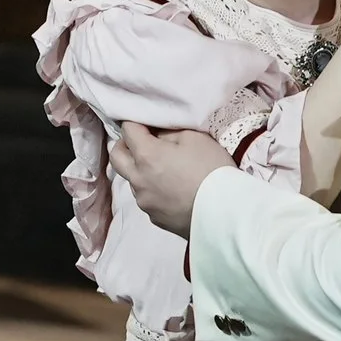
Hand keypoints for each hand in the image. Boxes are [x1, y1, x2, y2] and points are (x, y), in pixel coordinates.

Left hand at [107, 124, 231, 237]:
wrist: (224, 213)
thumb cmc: (212, 170)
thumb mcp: (195, 138)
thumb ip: (169, 132)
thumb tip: (156, 134)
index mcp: (146, 156)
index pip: (128, 130)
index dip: (136, 122)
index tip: (148, 123)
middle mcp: (138, 179)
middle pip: (116, 157)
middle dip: (124, 145)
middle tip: (141, 141)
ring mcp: (144, 201)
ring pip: (131, 180)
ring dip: (139, 170)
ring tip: (163, 169)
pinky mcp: (154, 218)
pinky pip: (146, 198)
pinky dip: (153, 190)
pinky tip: (172, 190)